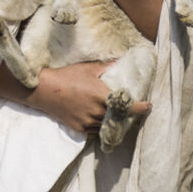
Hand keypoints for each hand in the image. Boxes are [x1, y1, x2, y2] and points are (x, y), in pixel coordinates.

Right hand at [29, 61, 151, 133]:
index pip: (128, 106)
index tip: (149, 106)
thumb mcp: (88, 68)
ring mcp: (87, 122)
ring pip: (108, 126)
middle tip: (134, 109)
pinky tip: (102, 119)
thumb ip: (107, 66)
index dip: (141, 108)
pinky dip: (100, 125)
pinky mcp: (79, 129)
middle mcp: (97, 112)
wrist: (43, 90)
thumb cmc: (66, 76)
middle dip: (128, 115)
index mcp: (102, 96)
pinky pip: (95, 130)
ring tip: (118, 115)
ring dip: (114, 121)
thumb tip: (121, 60)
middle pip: (120, 118)